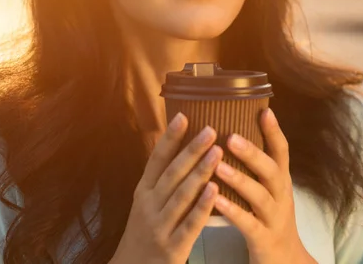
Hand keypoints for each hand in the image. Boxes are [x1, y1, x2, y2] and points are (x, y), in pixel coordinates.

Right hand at [111, 113, 222, 263]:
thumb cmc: (145, 232)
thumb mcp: (146, 202)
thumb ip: (161, 179)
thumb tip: (178, 146)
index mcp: (144, 191)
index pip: (156, 159)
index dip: (170, 138)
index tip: (183, 115)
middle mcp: (149, 205)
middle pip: (171, 173)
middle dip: (191, 150)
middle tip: (211, 129)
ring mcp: (159, 226)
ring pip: (181, 195)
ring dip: (200, 172)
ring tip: (218, 151)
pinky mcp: (172, 247)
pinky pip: (189, 224)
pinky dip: (202, 206)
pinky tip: (215, 191)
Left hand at [213, 109, 316, 263]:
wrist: (284, 260)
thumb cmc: (268, 218)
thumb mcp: (269, 190)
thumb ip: (256, 166)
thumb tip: (235, 132)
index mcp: (280, 181)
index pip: (282, 151)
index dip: (274, 131)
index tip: (264, 110)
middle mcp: (281, 196)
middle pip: (271, 170)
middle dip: (252, 153)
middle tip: (230, 137)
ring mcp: (274, 217)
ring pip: (260, 196)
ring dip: (239, 179)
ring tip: (218, 166)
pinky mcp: (264, 238)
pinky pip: (248, 223)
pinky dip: (233, 211)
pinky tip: (216, 200)